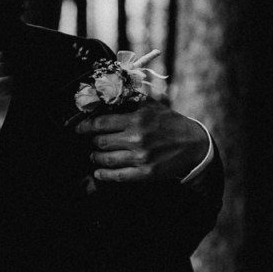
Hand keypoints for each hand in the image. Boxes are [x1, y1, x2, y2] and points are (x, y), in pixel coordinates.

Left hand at [75, 101, 208, 182]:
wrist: (194, 145)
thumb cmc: (170, 123)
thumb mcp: (152, 107)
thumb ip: (130, 102)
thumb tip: (106, 96)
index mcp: (137, 120)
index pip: (102, 123)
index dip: (85, 126)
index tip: (78, 129)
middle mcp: (137, 139)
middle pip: (101, 142)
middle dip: (92, 142)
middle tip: (90, 142)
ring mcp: (141, 158)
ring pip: (106, 160)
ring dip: (96, 158)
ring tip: (95, 155)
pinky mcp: (145, 174)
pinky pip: (116, 176)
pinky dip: (103, 175)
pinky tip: (98, 172)